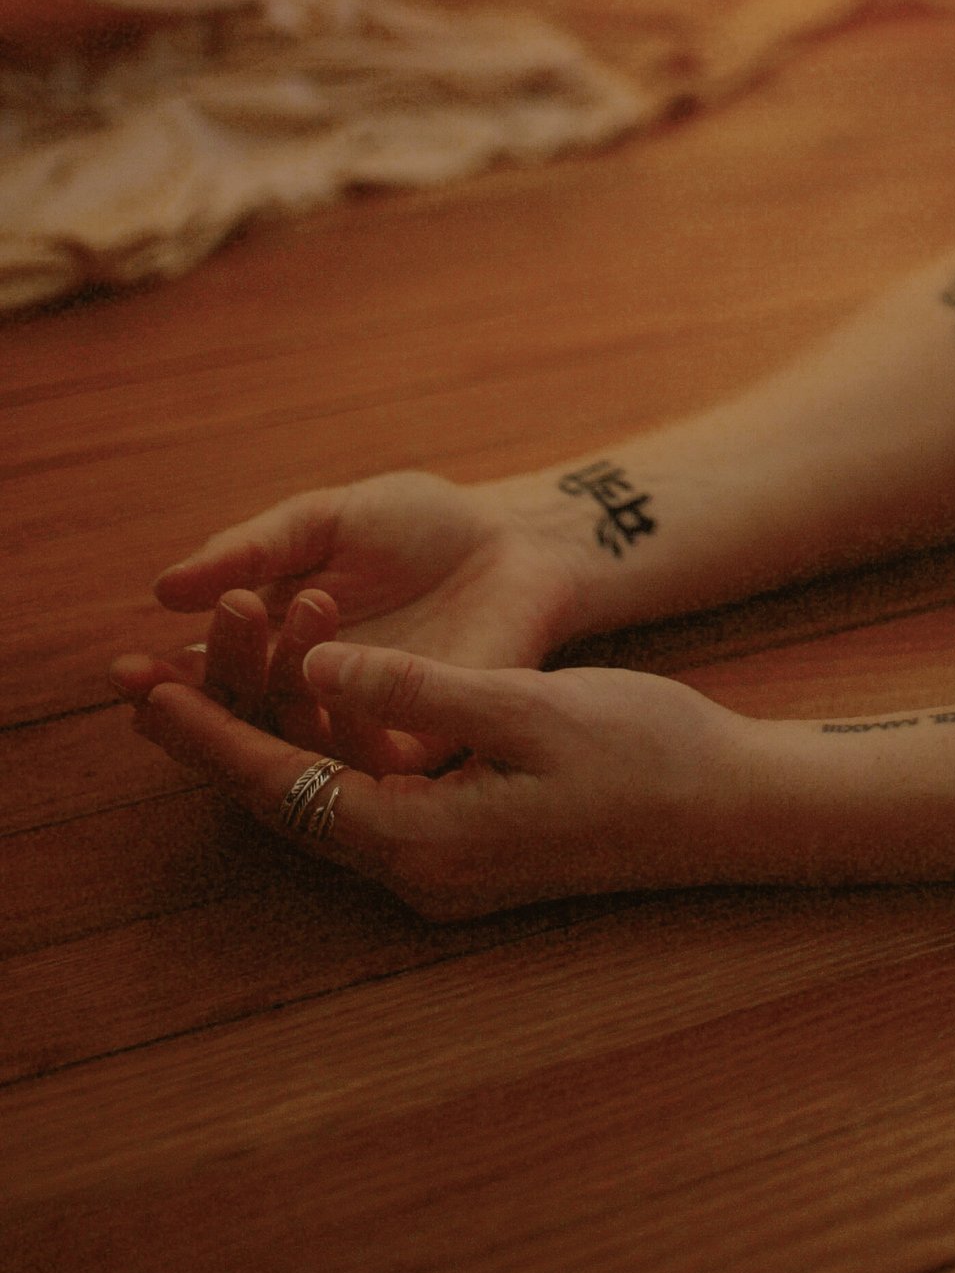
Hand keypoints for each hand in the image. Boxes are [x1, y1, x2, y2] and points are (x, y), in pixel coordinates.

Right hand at [108, 472, 581, 762]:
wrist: (512, 535)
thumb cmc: (416, 525)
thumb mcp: (325, 521)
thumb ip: (255, 550)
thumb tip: (164, 588)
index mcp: (273, 653)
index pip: (203, 686)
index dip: (162, 685)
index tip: (124, 670)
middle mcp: (308, 700)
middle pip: (240, 715)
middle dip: (219, 673)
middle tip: (230, 609)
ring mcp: (361, 725)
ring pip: (292, 736)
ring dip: (272, 681)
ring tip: (277, 608)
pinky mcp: (421, 739)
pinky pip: (364, 751)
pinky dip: (334, 716)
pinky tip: (318, 664)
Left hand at [129, 649, 751, 917]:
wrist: (732, 809)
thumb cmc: (645, 751)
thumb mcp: (529, 706)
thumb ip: (419, 694)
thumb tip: (316, 674)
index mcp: (423, 840)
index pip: (283, 788)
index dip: (210, 738)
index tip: (147, 696)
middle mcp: (420, 871)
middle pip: (290, 805)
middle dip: (223, 739)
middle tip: (151, 682)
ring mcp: (446, 869)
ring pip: (328, 803)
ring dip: (278, 741)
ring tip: (219, 680)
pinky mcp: (471, 851)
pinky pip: (372, 803)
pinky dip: (332, 752)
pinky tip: (315, 708)